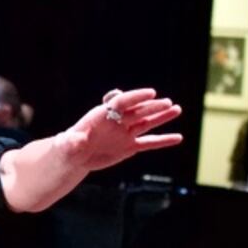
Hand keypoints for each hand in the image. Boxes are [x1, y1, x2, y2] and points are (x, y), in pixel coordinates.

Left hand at [59, 87, 183, 170]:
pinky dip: (163, 141)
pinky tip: (178, 138)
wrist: (77, 155)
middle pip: (138, 111)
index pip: (122, 102)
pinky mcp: (130, 146)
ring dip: (161, 117)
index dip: (136, 97)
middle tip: (168, 103)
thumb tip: (76, 140)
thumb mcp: (68, 144)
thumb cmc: (70, 146)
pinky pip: (149, 142)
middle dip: (152, 107)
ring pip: (146, 123)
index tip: (151, 93)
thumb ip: (73, 141)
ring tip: (177, 109)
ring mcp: (126, 133)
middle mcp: (117, 121)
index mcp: (102, 114)